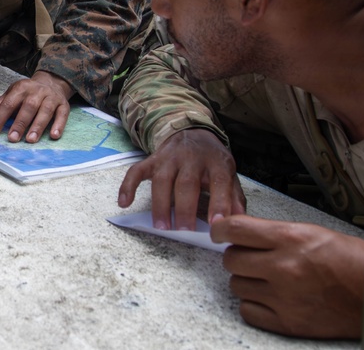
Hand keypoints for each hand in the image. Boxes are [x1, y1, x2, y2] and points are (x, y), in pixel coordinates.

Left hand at [0, 70, 72, 142]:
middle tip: (12, 139)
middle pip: (29, 107)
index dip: (0, 117)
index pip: (9, 103)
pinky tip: (54, 136)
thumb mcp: (11, 95)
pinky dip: (58, 125)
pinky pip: (62, 115)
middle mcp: (37, 91)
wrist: (52, 82)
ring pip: (45, 111)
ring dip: (38, 126)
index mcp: (21, 88)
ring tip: (31, 140)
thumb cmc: (27, 94)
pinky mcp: (63, 105)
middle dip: (20, 123)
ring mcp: (51, 97)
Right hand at [117, 129, 245, 230]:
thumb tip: (239, 222)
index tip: (216, 226)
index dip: (218, 203)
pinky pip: (136, 171)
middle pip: (186, 183)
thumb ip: (234, 198)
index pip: (219, 182)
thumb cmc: (212, 161)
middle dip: (185, 208)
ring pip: (162, 180)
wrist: (193, 131)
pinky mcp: (153, 159)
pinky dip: (128, 186)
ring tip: (161, 227)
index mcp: (217, 162)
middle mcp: (192, 157)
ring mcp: (170, 157)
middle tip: (184, 231)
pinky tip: (124, 203)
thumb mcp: (230, 174)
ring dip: (161, 204)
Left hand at [211, 215, 363, 338]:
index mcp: (291, 239)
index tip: (220, 232)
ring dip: (246, 280)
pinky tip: (269, 298)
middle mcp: (283, 267)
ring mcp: (284, 298)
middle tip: (249, 256)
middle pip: (231, 259)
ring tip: (265, 278)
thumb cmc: (351, 260)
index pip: (237, 229)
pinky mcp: (288, 323)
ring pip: (237, 286)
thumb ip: (276, 233)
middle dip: (236, 255)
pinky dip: (254, 305)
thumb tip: (243, 233)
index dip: (222, 230)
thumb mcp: (313, 231)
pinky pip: (248, 312)